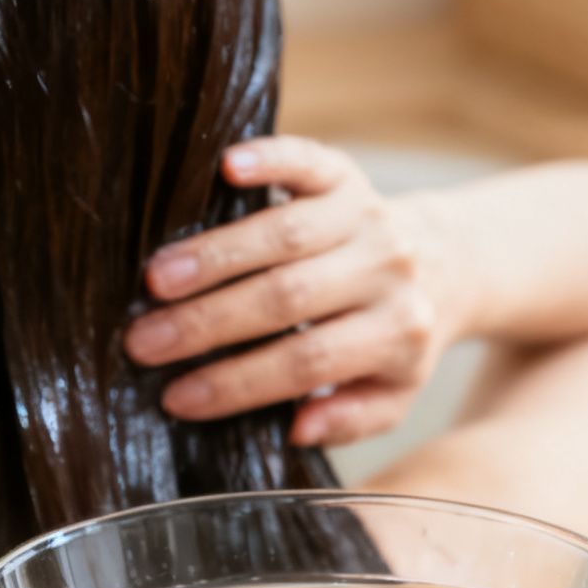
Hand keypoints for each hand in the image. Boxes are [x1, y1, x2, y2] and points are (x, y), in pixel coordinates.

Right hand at [126, 136, 454, 445]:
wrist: (443, 263)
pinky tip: (226, 167)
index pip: (307, 362)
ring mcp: (366, 216)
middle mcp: (387, 270)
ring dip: (214, 256)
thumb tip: (300, 427)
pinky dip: (269, 160)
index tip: (177, 397)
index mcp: (397, 332)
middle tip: (144, 342)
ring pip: (285, 235)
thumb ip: (352, 418)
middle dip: (208, 323)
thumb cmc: (395, 337)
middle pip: (287, 297)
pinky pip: (307, 161)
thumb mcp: (393, 394)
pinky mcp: (346, 173)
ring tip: (155, 280)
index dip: (238, 382)